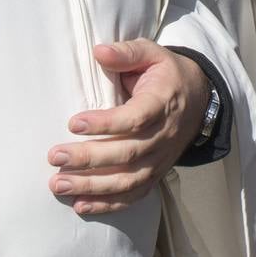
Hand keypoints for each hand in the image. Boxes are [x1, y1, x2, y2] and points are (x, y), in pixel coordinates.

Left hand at [48, 40, 209, 215]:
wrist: (199, 100)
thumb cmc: (167, 74)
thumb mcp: (152, 54)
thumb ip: (127, 53)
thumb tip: (98, 52)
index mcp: (163, 103)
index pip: (135, 118)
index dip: (105, 123)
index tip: (73, 122)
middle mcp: (164, 135)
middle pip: (128, 153)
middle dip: (89, 158)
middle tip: (55, 156)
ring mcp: (161, 159)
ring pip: (128, 179)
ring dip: (92, 186)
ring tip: (58, 184)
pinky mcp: (156, 174)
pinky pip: (133, 195)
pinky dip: (107, 204)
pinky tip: (79, 205)